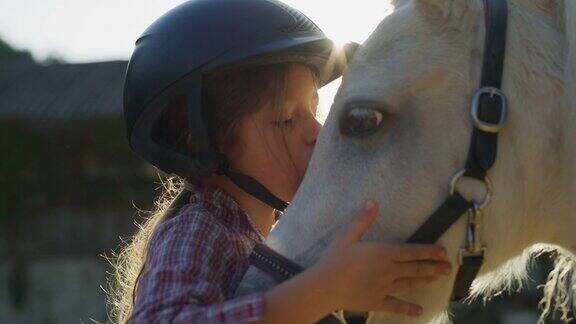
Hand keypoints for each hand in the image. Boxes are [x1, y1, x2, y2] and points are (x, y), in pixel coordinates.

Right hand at [312, 200, 451, 316]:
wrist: (325, 286)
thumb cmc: (334, 259)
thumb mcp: (347, 235)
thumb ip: (363, 220)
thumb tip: (373, 202)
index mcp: (384, 253)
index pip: (413, 251)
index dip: (430, 251)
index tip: (443, 252)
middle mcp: (389, 270)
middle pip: (416, 268)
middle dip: (434, 267)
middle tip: (449, 268)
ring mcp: (385, 287)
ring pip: (410, 284)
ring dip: (425, 281)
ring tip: (438, 279)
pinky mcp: (378, 301)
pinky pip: (397, 305)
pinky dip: (409, 308)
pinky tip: (419, 311)